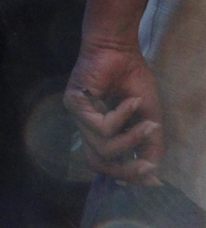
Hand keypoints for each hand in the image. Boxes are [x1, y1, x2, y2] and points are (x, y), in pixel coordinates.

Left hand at [63, 40, 163, 183]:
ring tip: (149, 124)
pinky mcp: (74, 104)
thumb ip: (149, 144)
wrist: (118, 48)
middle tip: (149, 167)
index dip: (127, 174)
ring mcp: (77, 116)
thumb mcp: (148, 116)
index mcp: (99, 130)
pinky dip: (121, 117)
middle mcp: (84, 126)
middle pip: (97, 163)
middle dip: (126, 170)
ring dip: (130, 139)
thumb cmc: (132, 78)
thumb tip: (153, 176)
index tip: (153, 179)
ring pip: (103, 148)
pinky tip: (131, 101)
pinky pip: (101, 126)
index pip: (105, 163)